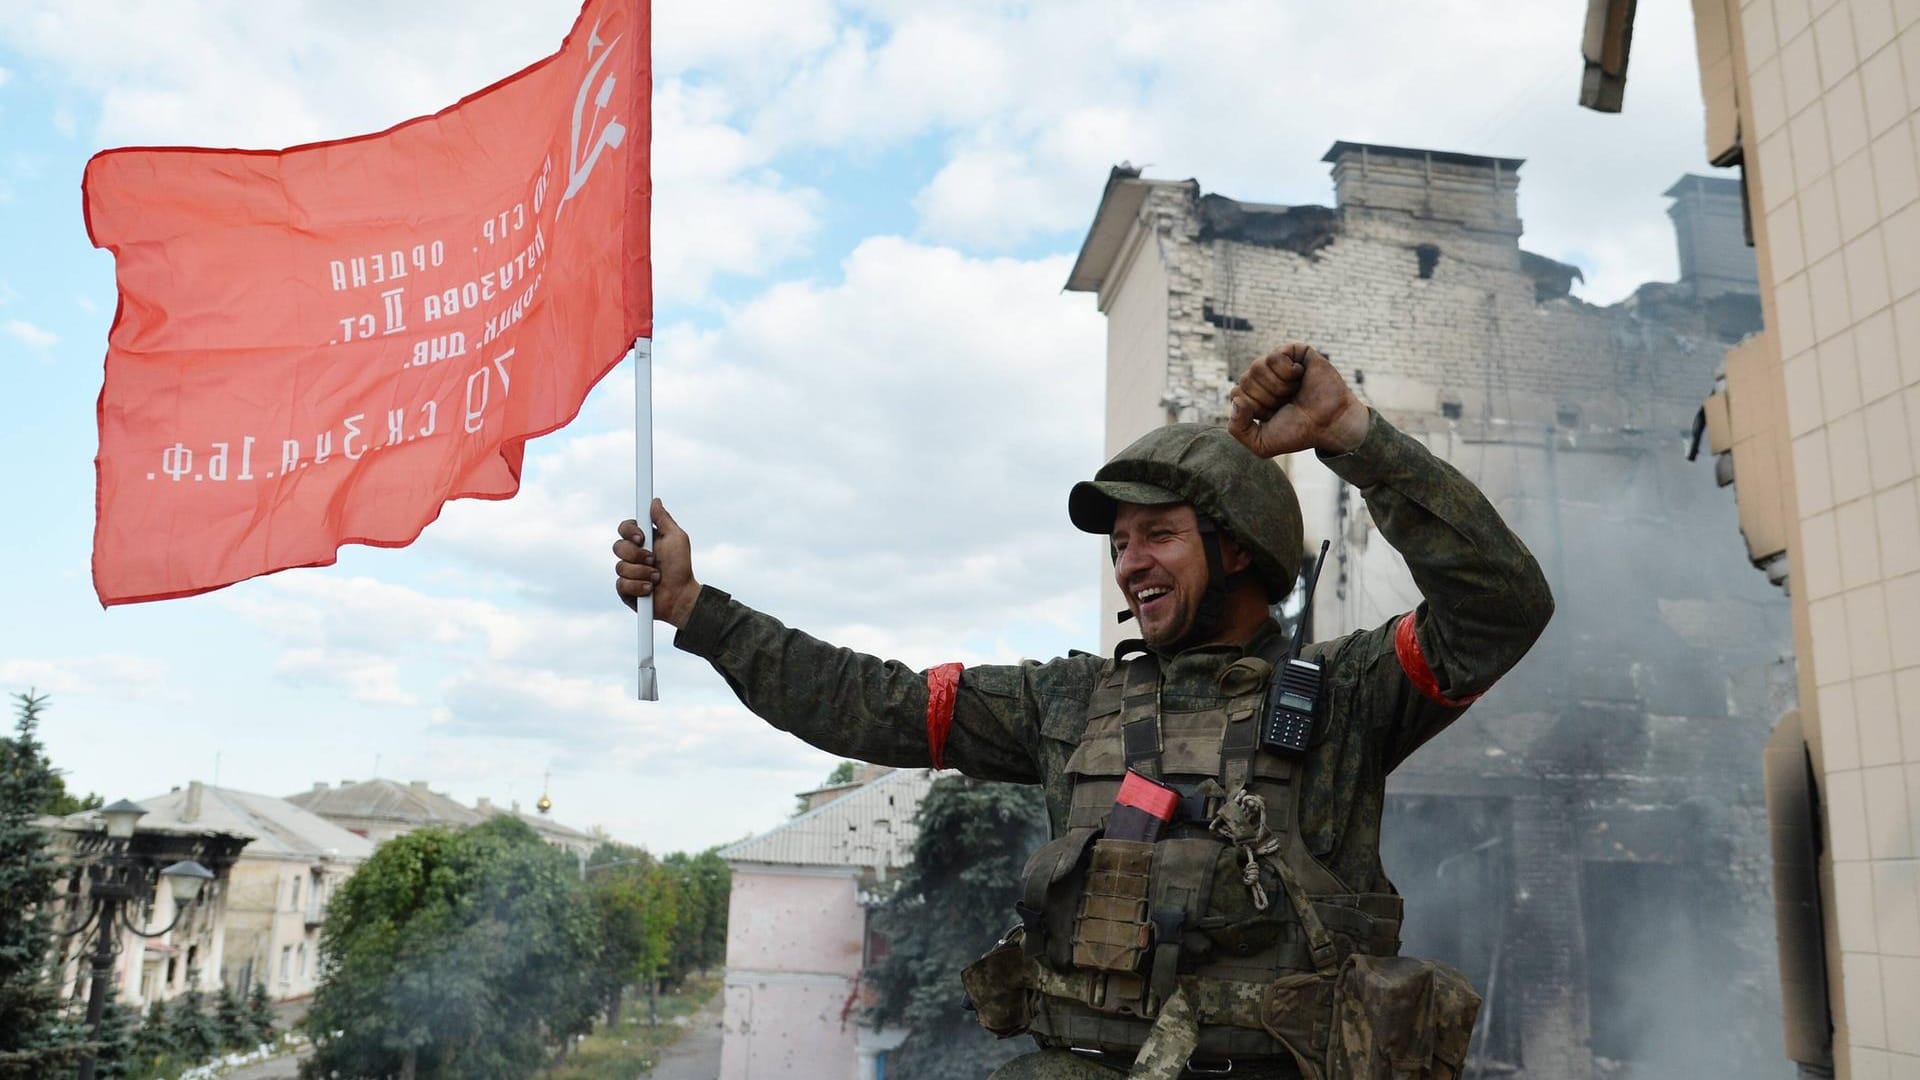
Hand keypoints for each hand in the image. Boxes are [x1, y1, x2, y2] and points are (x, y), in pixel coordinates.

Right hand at [613, 499, 700, 627]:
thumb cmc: (681, 567)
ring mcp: (627, 573)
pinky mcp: (624, 590)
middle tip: (653, 560)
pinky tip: (650, 589)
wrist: (681, 596)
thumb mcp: (676, 539)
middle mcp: (632, 555)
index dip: (629, 531)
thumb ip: (664, 519)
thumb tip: (654, 501)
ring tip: (657, 577)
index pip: (624, 528)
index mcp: (642, 540)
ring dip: (643, 573)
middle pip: (618, 546)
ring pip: (620, 567)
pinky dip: (639, 586)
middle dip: (637, 555)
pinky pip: (622, 584)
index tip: (641, 537)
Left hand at [1227, 343, 1369, 458]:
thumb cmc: (1298, 432)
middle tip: (1288, 404)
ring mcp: (1278, 364)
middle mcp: (1263, 378)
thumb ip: (1236, 429)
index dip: (1255, 408)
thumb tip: (1236, 400)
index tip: (1275, 416)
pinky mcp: (1294, 351)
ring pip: (1257, 367)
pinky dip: (1287, 372)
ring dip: (1278, 387)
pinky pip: (1275, 356)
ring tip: (1295, 391)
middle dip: (1268, 399)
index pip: (1236, 394)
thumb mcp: (1261, 444)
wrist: (1329, 424)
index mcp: (1253, 396)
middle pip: (1245, 380)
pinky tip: (1300, 376)